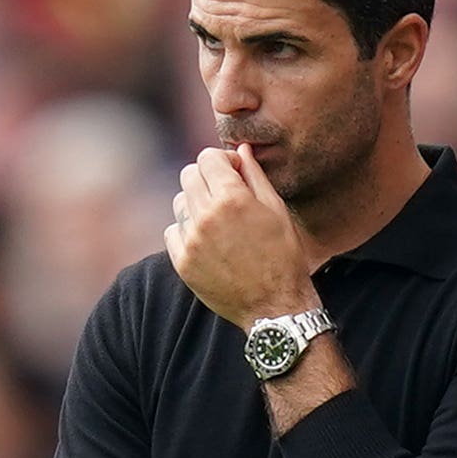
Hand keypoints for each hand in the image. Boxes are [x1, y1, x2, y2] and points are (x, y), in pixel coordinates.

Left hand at [165, 145, 314, 327]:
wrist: (275, 307)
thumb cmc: (284, 257)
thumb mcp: (277, 210)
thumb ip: (255, 176)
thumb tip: (241, 150)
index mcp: (232, 198)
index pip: (207, 157)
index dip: (222, 161)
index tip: (233, 173)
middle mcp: (206, 216)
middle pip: (189, 175)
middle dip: (206, 178)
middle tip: (225, 196)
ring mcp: (191, 241)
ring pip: (179, 202)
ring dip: (195, 205)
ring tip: (218, 223)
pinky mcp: (183, 263)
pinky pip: (173, 232)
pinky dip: (187, 232)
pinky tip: (208, 243)